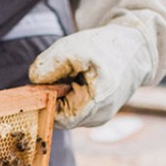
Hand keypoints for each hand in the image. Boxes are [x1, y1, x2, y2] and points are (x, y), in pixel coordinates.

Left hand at [29, 0, 165, 128]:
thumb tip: (32, 81)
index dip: (43, 101)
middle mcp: (100, 116)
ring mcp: (99, 117)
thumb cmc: (104, 47)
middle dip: (51, 97)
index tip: (39, 84)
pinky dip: (69, 96)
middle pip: (60, 116)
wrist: (133, 49)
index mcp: (98, 102)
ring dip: (60, 95)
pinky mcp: (97, 113)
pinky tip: (76, 80)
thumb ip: (49, 65)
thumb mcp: (72, 48)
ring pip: (67, 113)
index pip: (58, 117)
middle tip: (53, 75)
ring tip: (70, 74)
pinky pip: (75, 109)